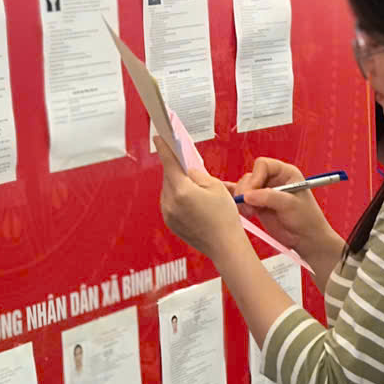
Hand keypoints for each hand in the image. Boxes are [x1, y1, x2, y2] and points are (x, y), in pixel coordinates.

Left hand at [155, 137, 243, 262]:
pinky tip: (193, 202)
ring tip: (196, 190)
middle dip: (177, 170)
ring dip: (178, 185)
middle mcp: (170, 202)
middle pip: (169, 176)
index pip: (169, 162)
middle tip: (190, 167)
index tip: (159, 137)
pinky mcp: (170, 222)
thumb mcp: (216, 187)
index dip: (164, 147)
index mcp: (182, 190)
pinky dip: (178, 198)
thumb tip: (188, 170)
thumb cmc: (224, 218)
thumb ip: (198, 174)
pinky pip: (169, 203)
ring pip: (169, 190)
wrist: (225, 245)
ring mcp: (168, 213)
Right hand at [232, 157, 336, 257]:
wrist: (306, 239)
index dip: (255, 177)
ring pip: (243, 188)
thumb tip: (247, 195)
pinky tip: (231, 204)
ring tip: (250, 213)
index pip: (263, 165)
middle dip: (246, 191)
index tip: (253, 192)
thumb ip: (269, 197)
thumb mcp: (290, 205)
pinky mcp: (257, 205)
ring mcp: (264, 192)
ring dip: (242, 200)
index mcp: (285, 173)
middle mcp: (273, 180)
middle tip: (250, 207)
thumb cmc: (307, 219)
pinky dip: (235, 201)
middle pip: (250, 176)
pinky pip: (242, 198)